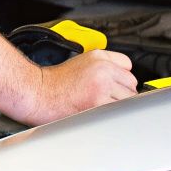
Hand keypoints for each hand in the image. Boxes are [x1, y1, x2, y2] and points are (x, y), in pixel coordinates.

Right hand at [19, 49, 135, 125]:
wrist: (38, 94)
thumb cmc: (54, 83)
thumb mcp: (79, 62)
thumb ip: (101, 66)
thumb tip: (119, 79)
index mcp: (98, 57)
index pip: (127, 64)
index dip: (121, 76)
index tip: (116, 84)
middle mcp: (102, 69)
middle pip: (131, 84)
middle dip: (122, 92)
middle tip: (107, 98)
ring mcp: (102, 86)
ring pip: (128, 99)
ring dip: (118, 105)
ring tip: (102, 106)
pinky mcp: (99, 102)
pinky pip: (118, 111)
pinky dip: (112, 114)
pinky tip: (99, 113)